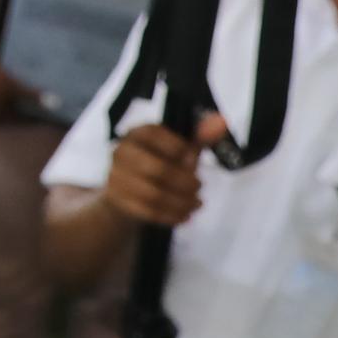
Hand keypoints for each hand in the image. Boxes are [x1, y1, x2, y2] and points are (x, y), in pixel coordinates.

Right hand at [100, 113, 224, 229]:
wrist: (128, 189)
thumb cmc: (159, 162)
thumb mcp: (180, 147)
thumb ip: (200, 136)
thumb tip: (221, 121)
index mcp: (138, 133)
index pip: (156, 135)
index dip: (179, 149)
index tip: (193, 160)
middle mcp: (122, 151)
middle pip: (157, 169)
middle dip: (184, 182)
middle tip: (199, 187)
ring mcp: (116, 176)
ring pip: (153, 194)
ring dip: (180, 202)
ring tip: (196, 204)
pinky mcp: (118, 199)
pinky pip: (147, 211)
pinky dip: (170, 216)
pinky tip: (184, 215)